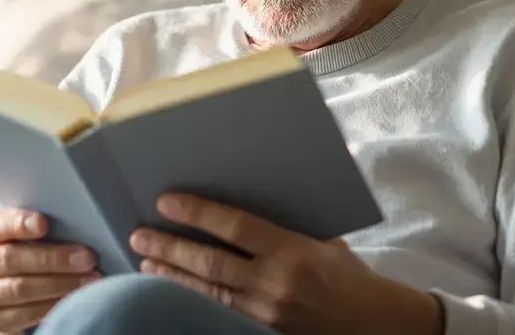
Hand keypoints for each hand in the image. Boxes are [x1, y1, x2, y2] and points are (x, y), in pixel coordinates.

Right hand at [0, 208, 100, 332]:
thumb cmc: (17, 247)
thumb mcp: (18, 230)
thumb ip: (35, 224)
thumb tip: (74, 218)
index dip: (17, 223)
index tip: (44, 223)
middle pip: (10, 259)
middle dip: (52, 258)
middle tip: (86, 257)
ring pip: (19, 289)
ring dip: (59, 284)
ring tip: (88, 279)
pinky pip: (23, 315)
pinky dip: (52, 306)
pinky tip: (73, 299)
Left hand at [129, 193, 441, 334]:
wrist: (376, 326)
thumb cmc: (349, 276)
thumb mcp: (323, 241)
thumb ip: (285, 225)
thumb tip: (248, 193)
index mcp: (294, 251)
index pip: (236, 227)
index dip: (197, 213)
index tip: (166, 201)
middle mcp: (276, 283)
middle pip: (210, 263)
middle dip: (170, 246)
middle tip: (138, 233)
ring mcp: (267, 314)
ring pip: (206, 293)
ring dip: (171, 275)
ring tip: (144, 260)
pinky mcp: (262, 334)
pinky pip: (217, 315)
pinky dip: (190, 301)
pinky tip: (169, 292)